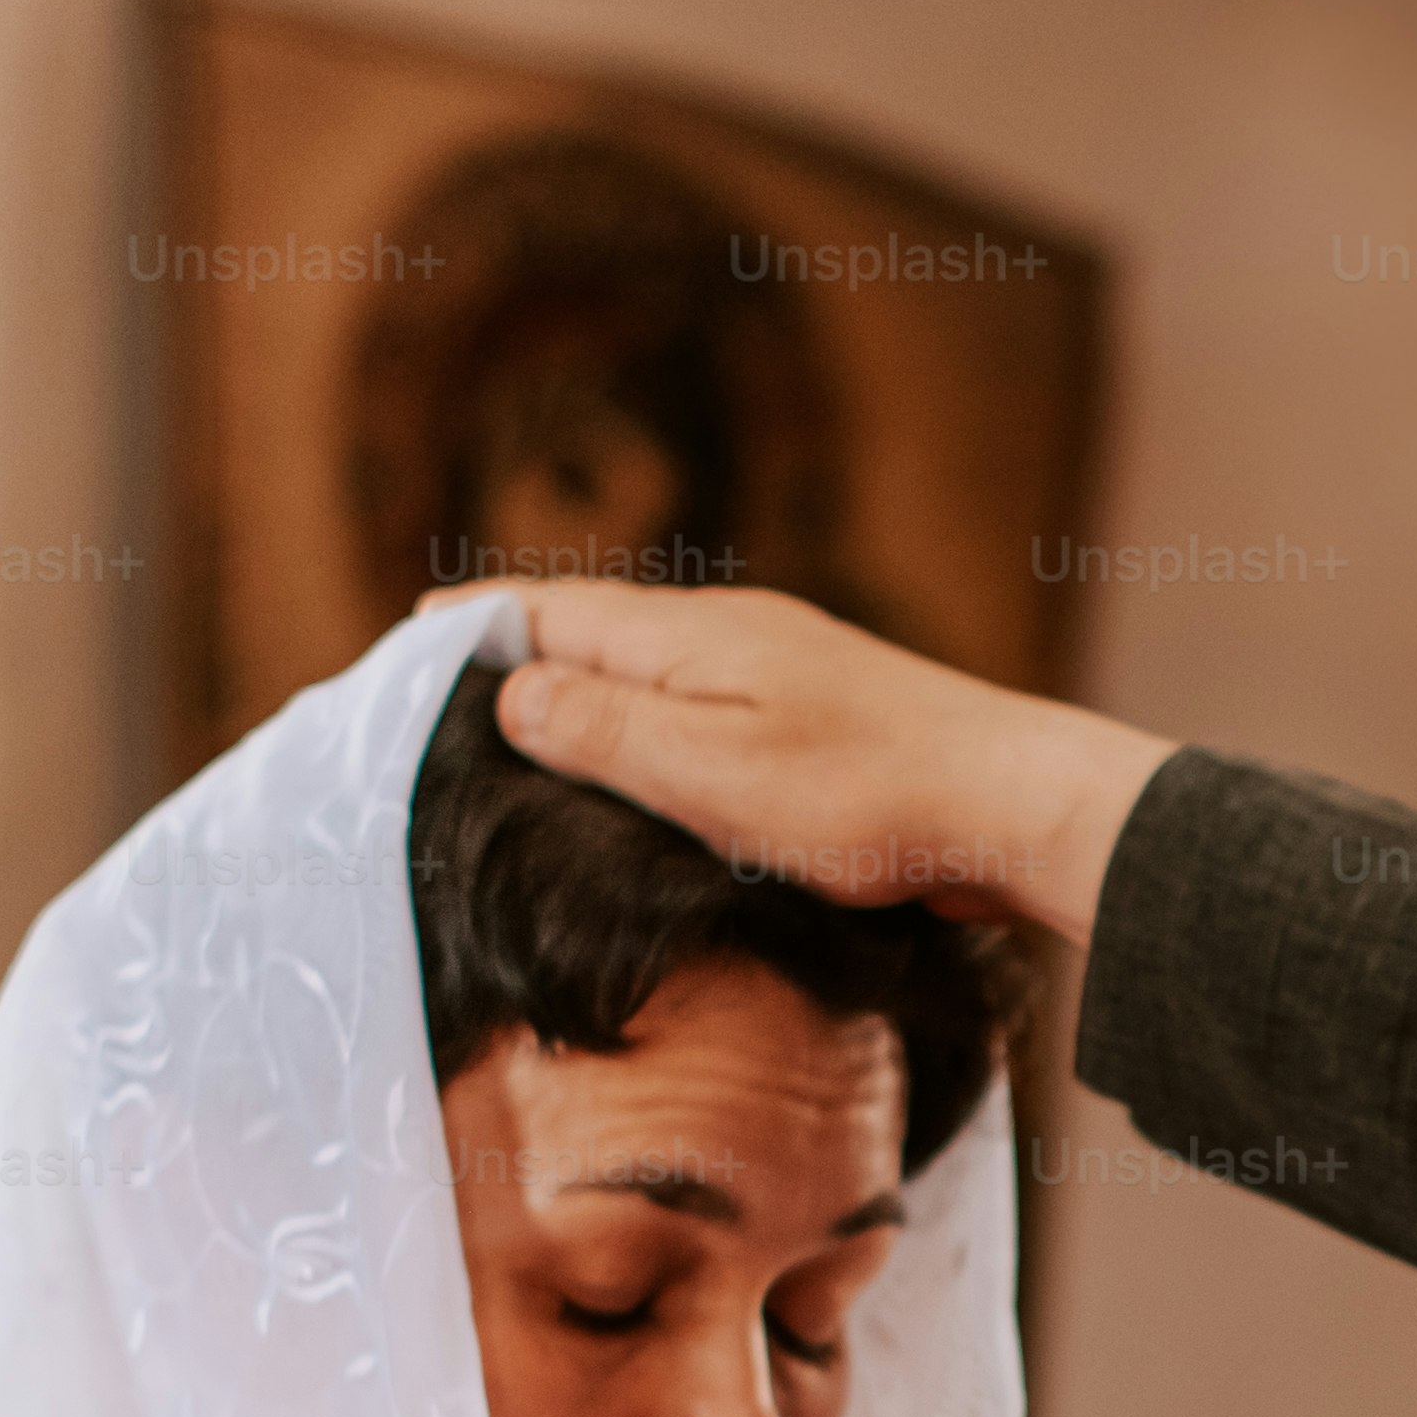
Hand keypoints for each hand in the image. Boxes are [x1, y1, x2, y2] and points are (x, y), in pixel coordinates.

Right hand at [454, 577, 1175, 945]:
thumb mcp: (712, 775)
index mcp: (690, 636)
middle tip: (439, 688)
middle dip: (515, 652)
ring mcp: (779, 671)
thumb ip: (606, 731)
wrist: (1014, 806)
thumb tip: (512, 690)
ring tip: (521, 726)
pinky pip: (704, 708)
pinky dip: (651, 724)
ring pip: (651, 669)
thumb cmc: (869, 798)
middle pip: (593, 630)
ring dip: (584, 688)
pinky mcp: (817, 718)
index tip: (402, 643)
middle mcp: (729, 633)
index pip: (547, 610)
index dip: (470, 628)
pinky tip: (647, 766)